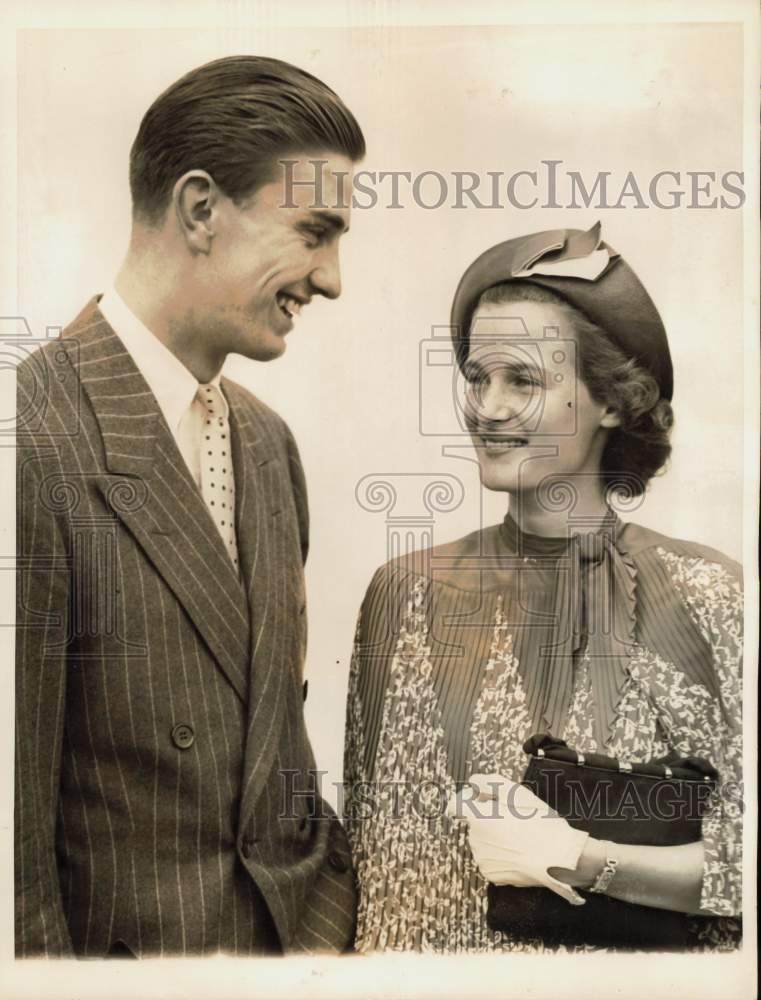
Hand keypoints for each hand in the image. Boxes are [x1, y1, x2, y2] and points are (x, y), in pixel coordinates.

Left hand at [447, 772, 589, 904]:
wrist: (557, 856)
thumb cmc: (538, 822)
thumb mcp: (514, 791)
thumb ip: (486, 782)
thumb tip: (473, 784)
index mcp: (477, 817)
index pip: (455, 805)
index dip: (468, 799)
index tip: (482, 799)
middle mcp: (474, 839)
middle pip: (474, 823)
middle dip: (487, 817)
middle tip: (512, 817)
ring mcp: (482, 859)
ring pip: (482, 841)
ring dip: (494, 836)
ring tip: (519, 836)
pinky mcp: (491, 875)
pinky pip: (490, 858)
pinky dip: (500, 854)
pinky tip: (518, 851)